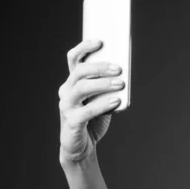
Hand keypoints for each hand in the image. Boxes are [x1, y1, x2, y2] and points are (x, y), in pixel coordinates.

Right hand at [58, 40, 124, 162]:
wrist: (82, 147)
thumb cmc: (93, 120)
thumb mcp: (102, 100)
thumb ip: (108, 87)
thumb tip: (124, 73)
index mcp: (72, 82)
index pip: (74, 59)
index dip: (85, 47)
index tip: (101, 41)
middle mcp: (66, 91)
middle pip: (79, 72)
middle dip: (100, 67)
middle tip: (119, 68)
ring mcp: (66, 107)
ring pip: (81, 88)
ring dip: (102, 83)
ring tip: (120, 84)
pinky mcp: (72, 122)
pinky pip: (87, 111)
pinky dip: (103, 105)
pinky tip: (116, 101)